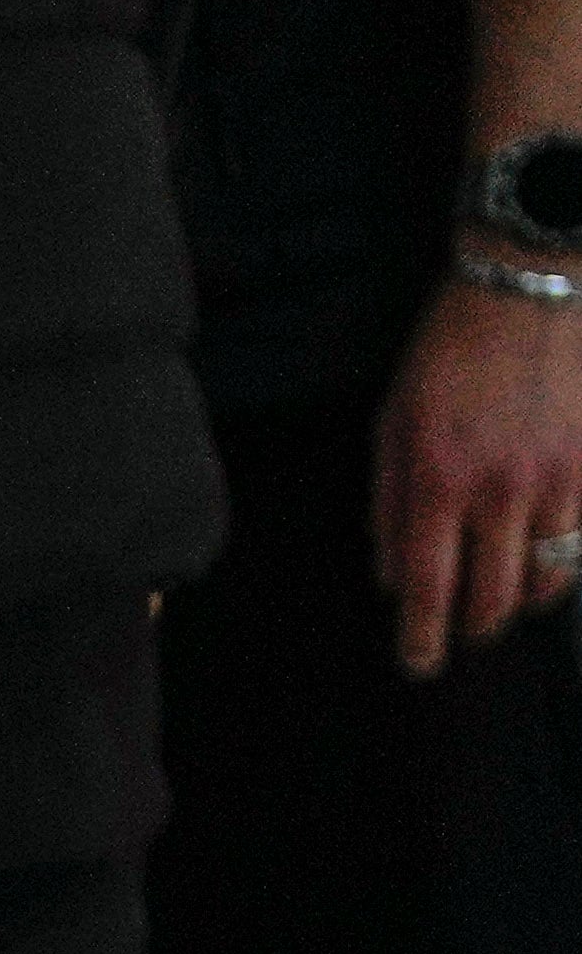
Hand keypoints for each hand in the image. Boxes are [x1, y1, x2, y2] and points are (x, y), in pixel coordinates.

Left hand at [375, 274, 581, 676]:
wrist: (527, 289)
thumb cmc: (448, 354)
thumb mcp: (393, 426)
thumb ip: (390, 506)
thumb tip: (393, 575)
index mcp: (437, 481)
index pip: (428, 588)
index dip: (422, 638)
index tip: (419, 664)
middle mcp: (501, 490)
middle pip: (496, 599)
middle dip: (476, 629)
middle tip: (463, 633)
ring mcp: (558, 478)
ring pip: (551, 580)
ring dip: (526, 600)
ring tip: (508, 596)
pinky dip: (566, 562)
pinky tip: (547, 557)